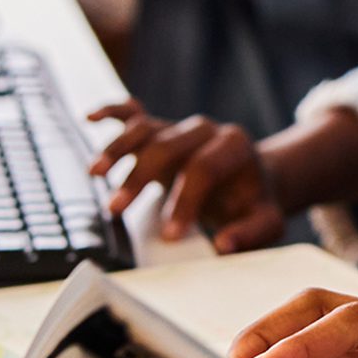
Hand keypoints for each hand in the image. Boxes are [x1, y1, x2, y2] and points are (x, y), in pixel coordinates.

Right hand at [85, 101, 284, 249]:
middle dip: (139, 177)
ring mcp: (180, 127)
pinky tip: (90, 118)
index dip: (184, 200)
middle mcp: (206, 129)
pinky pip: (134, 113)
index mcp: (235, 146)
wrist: (251, 180)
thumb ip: (251, 233)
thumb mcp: (267, 222)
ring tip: (95, 174)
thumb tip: (224, 244)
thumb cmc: (253, 204)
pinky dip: (113, 112)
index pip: (203, 167)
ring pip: (145, 128)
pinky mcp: (161, 130)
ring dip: (117, 149)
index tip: (168, 234)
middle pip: (167, 146)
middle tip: (115, 210)